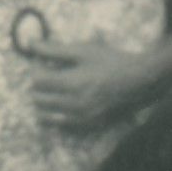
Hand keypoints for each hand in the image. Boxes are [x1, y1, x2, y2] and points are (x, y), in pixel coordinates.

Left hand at [26, 38, 150, 133]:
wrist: (142, 82)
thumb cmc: (113, 61)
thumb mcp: (84, 51)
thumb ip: (55, 49)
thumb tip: (30, 43)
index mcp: (72, 83)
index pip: (37, 81)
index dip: (37, 70)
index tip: (43, 64)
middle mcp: (74, 104)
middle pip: (38, 100)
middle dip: (39, 87)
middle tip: (49, 76)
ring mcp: (81, 119)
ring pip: (46, 116)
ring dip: (44, 104)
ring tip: (55, 91)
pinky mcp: (89, 127)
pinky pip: (61, 126)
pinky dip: (56, 116)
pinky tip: (65, 104)